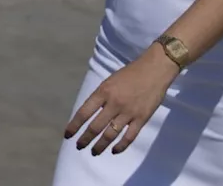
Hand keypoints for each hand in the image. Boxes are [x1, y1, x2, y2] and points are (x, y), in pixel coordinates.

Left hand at [64, 45, 180, 154]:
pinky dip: (121, 146)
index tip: (67, 135)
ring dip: (100, 145)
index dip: (74, 126)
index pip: (84, 112)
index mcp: (103, 92)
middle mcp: (113, 103)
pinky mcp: (141, 119)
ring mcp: (128, 112)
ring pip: (110, 134)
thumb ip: (100, 96)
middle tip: (79, 146)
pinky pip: (129, 137)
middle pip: (95, 127)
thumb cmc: (130, 73)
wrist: (154, 70)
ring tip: (94, 152)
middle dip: (85, 139)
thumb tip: (90, 113)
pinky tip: (114, 150)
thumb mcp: (109, 81)